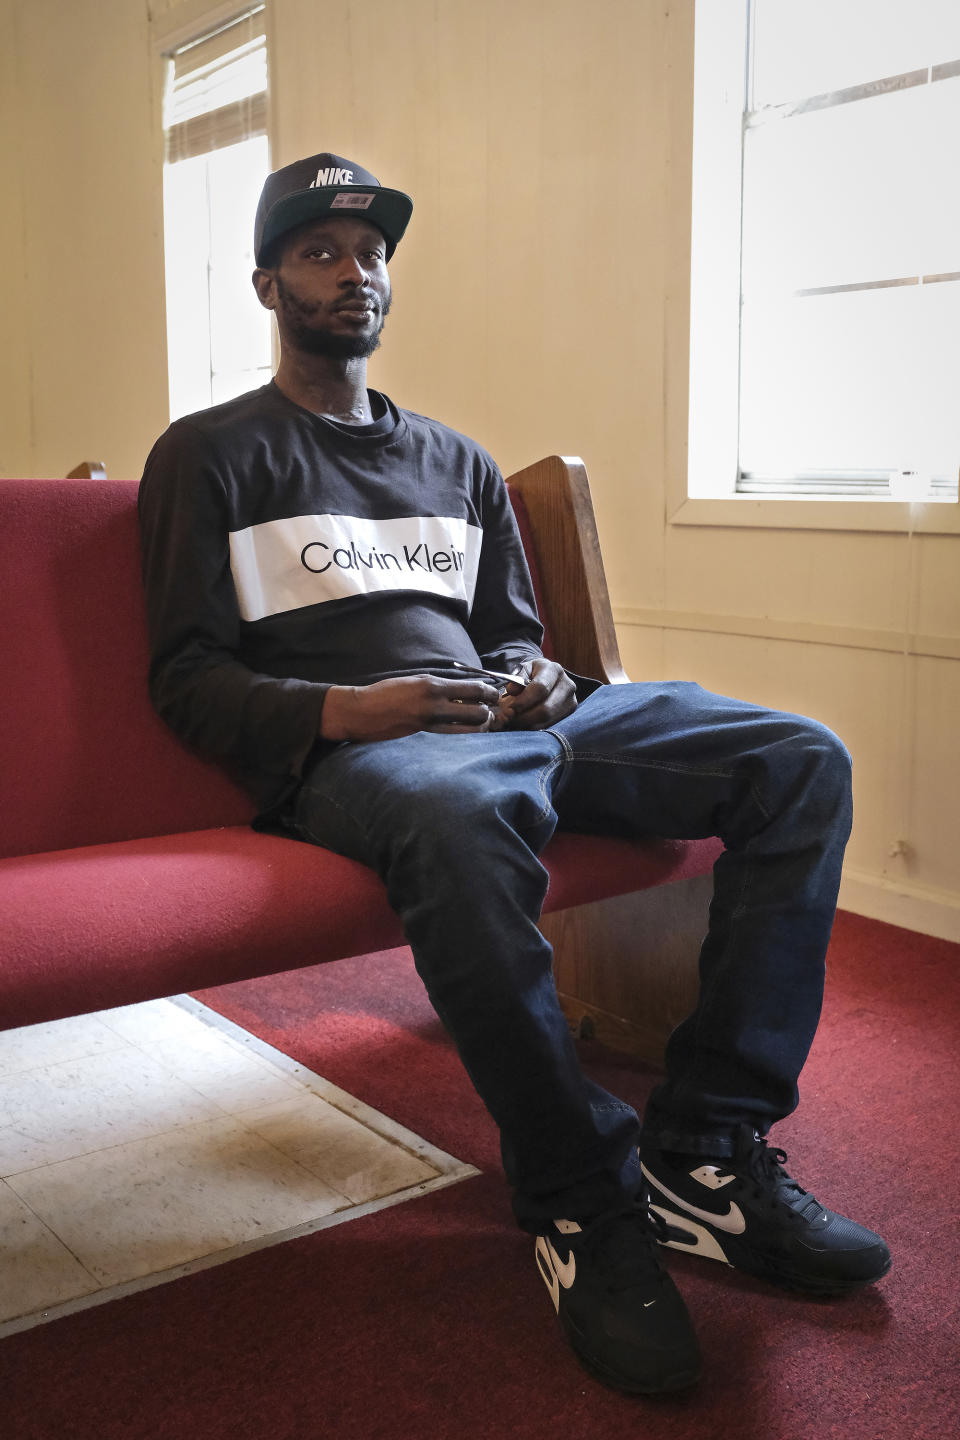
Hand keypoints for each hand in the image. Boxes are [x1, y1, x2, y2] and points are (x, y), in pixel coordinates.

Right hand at [320, 675, 501, 742]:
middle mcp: (434, 702)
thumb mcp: (415, 681)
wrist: (362, 711)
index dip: (489, 692)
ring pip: (469, 727)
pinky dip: (465, 733)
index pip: (473, 688)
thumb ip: (439, 686)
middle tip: (492, 710)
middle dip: (489, 711)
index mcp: (432, 684)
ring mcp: (429, 721)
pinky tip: (468, 731)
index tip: (494, 694)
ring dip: (480, 725)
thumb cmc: (387, 693)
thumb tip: (465, 692)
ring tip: (482, 722)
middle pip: (477, 710)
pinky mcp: (424, 734)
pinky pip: (453, 735)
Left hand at [495, 659, 576, 729]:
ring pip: (547, 720)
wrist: (549, 678)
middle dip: (524, 717)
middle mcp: (567, 685)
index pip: (540, 688)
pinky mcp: (570, 713)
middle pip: (546, 708)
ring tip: (515, 721)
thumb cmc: (532, 674)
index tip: (510, 708)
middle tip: (510, 718)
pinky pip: (550, 725)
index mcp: (554, 670)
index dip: (524, 701)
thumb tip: (512, 690)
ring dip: (527, 724)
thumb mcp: (522, 671)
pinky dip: (534, 727)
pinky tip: (524, 723)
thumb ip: (515, 679)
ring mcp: (571, 700)